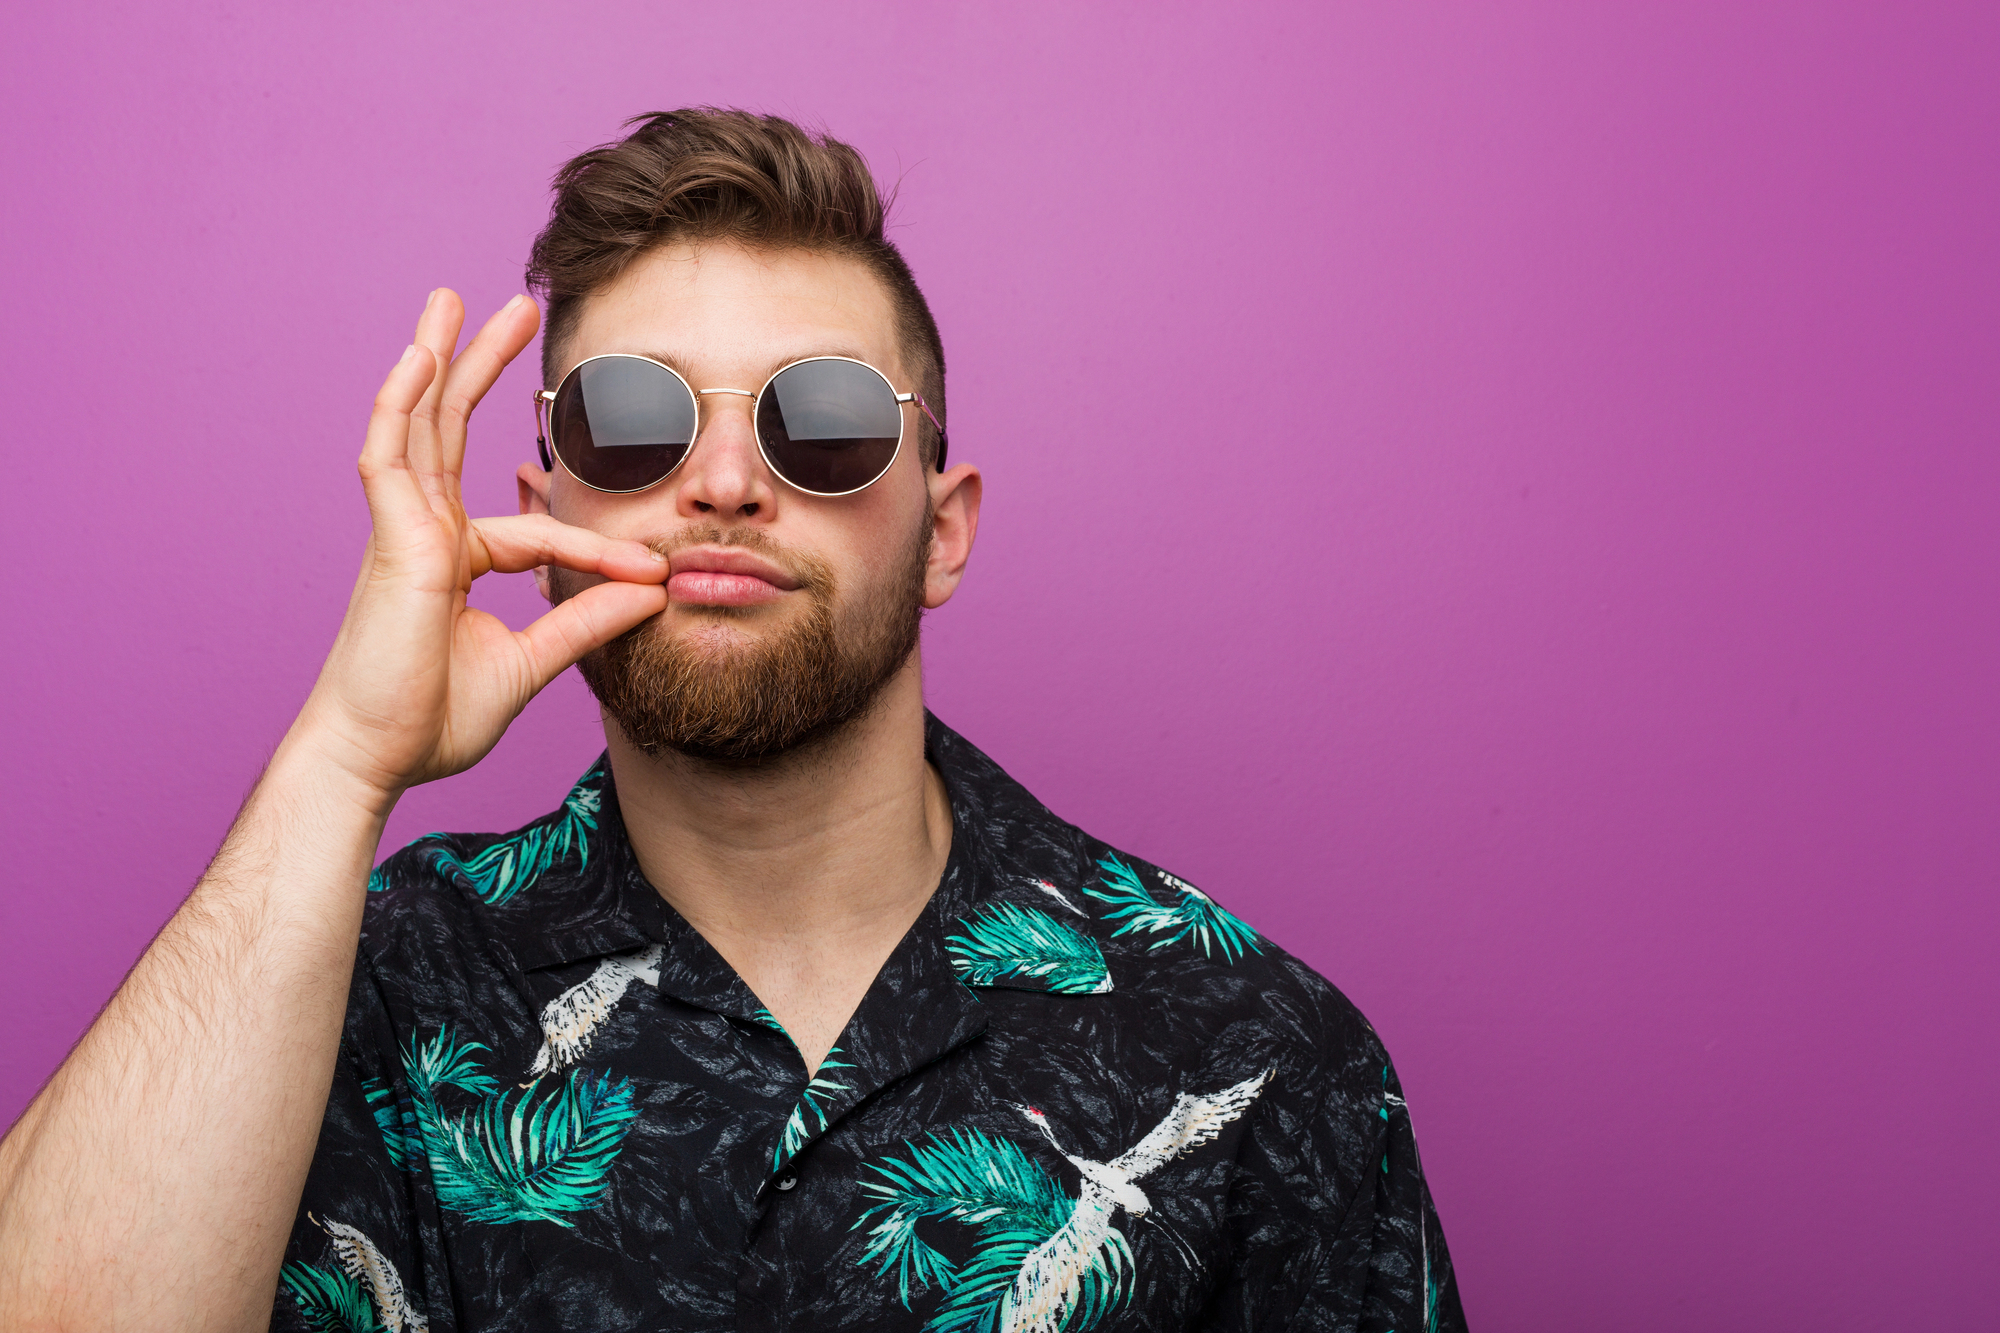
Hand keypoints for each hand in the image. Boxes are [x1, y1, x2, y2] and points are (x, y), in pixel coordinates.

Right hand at [291, 290, 667, 802]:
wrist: (377, 759)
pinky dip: (401, 403)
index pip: (538, 532)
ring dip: (441, 359)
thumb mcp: (530, 662)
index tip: (656, 572)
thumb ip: (585, 622)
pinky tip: (421, 356)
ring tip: (457, 299)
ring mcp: (403, 531)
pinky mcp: (390, 539)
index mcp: (456, 560)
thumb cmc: (432, 718)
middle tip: (514, 312)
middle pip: (455, 433)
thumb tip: (650, 592)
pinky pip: (390, 456)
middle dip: (483, 370)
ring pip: (421, 425)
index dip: (598, 550)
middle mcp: (426, 533)